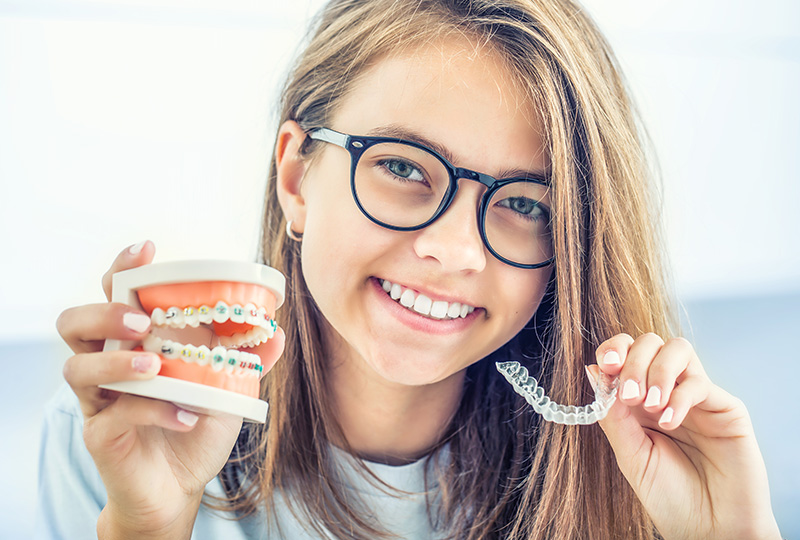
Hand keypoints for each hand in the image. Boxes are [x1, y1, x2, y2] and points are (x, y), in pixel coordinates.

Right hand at [56, 242, 284, 538]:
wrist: (180, 485)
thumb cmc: (196, 424)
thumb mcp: (228, 387)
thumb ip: (247, 358)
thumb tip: (276, 331)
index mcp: (136, 340)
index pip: (115, 293)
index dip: (124, 267)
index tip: (148, 250)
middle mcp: (109, 363)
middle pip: (75, 322)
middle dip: (105, 313)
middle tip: (142, 321)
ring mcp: (100, 399)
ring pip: (77, 367)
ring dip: (116, 361)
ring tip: (155, 366)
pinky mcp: (101, 434)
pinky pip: (115, 414)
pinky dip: (154, 410)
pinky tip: (186, 416)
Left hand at [587, 333, 780, 539]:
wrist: (710, 529)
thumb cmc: (670, 497)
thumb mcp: (630, 455)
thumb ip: (613, 415)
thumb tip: (593, 372)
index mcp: (638, 400)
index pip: (626, 353)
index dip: (614, 350)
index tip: (606, 367)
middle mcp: (667, 391)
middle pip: (650, 343)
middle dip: (634, 361)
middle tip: (629, 396)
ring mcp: (696, 396)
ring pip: (678, 349)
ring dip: (657, 370)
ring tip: (650, 406)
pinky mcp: (725, 407)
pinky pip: (699, 382)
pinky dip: (679, 396)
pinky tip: (670, 422)